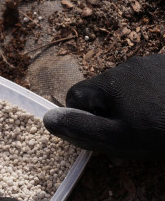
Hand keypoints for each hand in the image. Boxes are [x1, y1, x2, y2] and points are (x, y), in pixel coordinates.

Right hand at [44, 54, 164, 157]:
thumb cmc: (162, 132)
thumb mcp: (117, 138)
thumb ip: (79, 128)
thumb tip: (47, 119)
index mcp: (109, 82)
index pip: (75, 96)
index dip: (81, 118)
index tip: (102, 133)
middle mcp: (127, 65)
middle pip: (100, 91)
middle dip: (107, 112)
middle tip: (130, 133)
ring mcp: (152, 62)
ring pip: (125, 87)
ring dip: (129, 104)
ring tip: (153, 122)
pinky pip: (148, 81)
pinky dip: (151, 96)